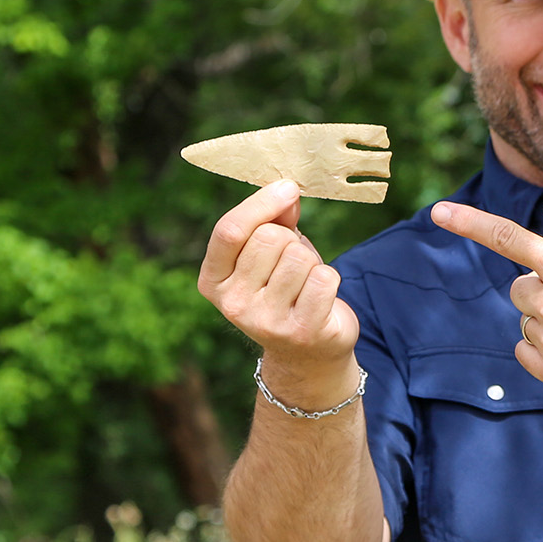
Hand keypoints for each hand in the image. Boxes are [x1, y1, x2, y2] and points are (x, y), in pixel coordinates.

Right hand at [199, 181, 359, 390]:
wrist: (307, 353)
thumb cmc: (286, 290)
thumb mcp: (269, 255)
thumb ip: (272, 220)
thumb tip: (287, 191)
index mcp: (212, 281)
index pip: (229, 231)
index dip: (260, 203)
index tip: (288, 187)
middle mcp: (232, 304)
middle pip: (269, 238)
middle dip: (290, 240)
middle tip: (294, 263)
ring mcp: (265, 322)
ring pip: (299, 256)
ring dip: (311, 262)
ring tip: (306, 283)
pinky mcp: (300, 331)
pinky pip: (324, 278)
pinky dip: (330, 279)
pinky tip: (321, 298)